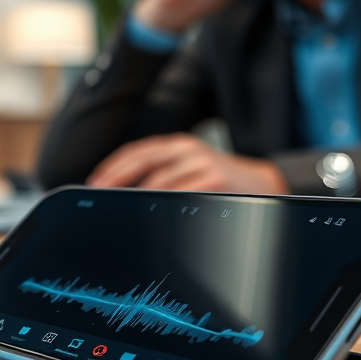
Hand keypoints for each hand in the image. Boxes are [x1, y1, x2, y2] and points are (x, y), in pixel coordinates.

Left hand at [86, 134, 288, 194]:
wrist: (265, 183)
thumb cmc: (221, 182)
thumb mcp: (191, 170)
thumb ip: (163, 175)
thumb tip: (126, 194)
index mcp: (178, 146)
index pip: (137, 151)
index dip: (113, 166)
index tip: (95, 182)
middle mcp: (188, 149)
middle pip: (143, 160)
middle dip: (117, 177)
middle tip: (100, 193)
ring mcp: (203, 163)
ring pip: (160, 179)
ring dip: (137, 195)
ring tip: (122, 208)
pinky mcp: (216, 180)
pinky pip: (182, 193)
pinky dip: (164, 202)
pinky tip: (152, 213)